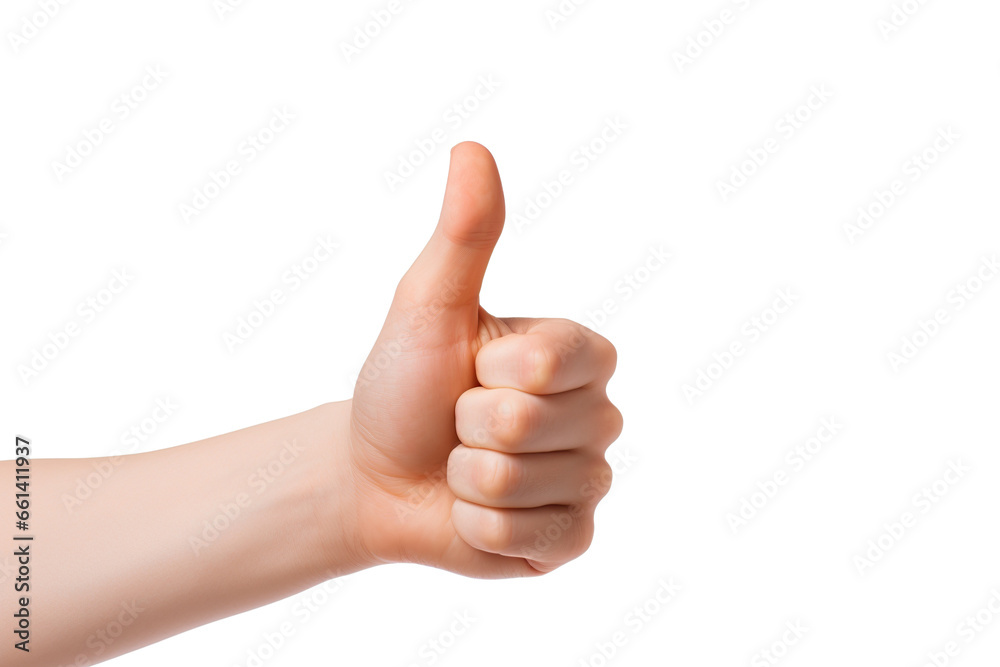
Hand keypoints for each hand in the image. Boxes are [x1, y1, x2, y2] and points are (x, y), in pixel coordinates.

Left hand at [346, 142, 622, 577]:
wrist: (374, 474)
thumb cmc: (403, 383)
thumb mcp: (429, 305)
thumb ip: (464, 234)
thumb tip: (472, 148)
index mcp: (578, 354)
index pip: (549, 364)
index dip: (489, 371)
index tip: (472, 369)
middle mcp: (596, 416)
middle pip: (531, 425)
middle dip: (468, 428)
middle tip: (459, 424)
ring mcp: (587, 481)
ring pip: (524, 485)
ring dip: (468, 479)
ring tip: (462, 467)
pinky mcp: (571, 540)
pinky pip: (533, 539)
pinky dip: (481, 528)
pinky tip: (475, 511)